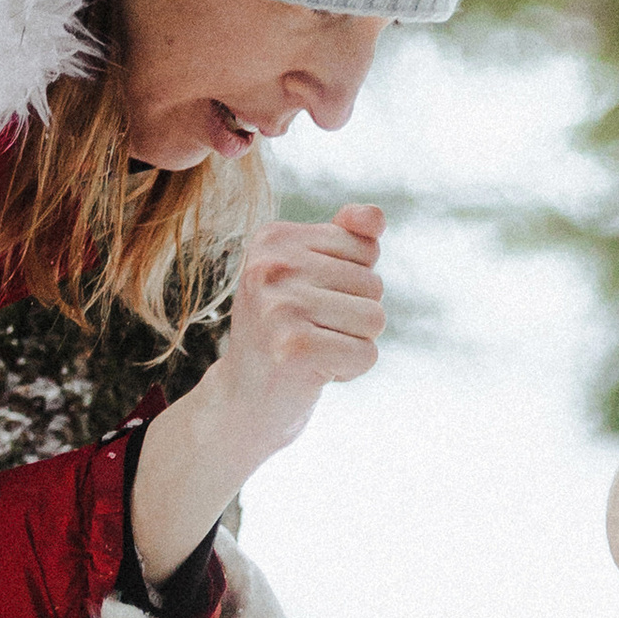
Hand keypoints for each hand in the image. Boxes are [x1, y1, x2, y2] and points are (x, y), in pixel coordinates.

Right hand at [128, 205, 383, 583]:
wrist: (242, 401)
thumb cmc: (283, 333)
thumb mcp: (309, 276)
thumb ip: (347, 239)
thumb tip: (376, 216)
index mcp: (272, 239)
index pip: (364, 247)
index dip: (352, 283)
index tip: (310, 302)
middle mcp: (270, 266)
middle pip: (373, 284)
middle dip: (353, 317)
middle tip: (309, 333)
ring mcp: (280, 307)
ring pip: (375, 318)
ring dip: (353, 344)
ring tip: (312, 351)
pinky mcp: (295, 349)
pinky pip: (367, 354)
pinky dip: (349, 370)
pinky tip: (313, 372)